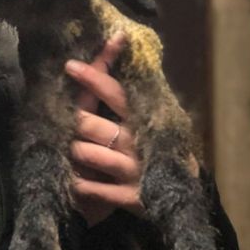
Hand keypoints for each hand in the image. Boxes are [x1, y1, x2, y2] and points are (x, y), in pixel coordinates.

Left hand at [64, 33, 143, 227]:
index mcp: (141, 119)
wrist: (179, 198)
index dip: (93, 77)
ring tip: (78, 158)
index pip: (114, 93)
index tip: (70, 65)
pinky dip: (81, 186)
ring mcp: (132, 170)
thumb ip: (128, 100)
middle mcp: (136, 142)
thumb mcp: (148, 123)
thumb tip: (116, 51)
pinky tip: (80, 183)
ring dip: (76, 154)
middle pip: (89, 124)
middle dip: (75, 125)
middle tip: (74, 129)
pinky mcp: (130, 197)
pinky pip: (92, 188)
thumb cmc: (154, 153)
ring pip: (86, 153)